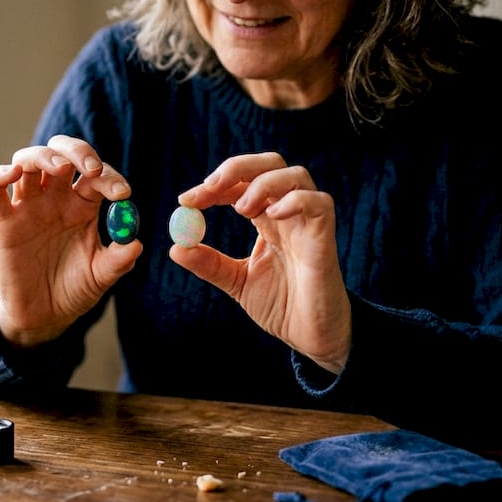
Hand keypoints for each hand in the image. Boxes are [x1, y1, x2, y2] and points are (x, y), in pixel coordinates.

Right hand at [0, 135, 141, 347]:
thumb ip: (118, 260)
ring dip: (43, 155)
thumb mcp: (100, 277)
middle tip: (92, 168)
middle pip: (63, 154)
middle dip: (78, 152)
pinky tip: (12, 172)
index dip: (110, 177)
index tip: (123, 193)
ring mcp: (28, 206)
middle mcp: (55, 198)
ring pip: (28, 160)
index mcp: (83, 205)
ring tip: (60, 167)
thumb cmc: (74, 290)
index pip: (96, 176)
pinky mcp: (3, 221)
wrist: (43, 316)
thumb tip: (136, 243)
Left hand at [174, 152, 350, 373]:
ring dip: (262, 183)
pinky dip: (295, 200)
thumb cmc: (282, 306)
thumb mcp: (237, 282)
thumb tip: (176, 248)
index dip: (214, 185)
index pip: (241, 183)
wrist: (311, 337)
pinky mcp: (325, 238)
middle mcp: (289, 213)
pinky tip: (272, 215)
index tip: (186, 200)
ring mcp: (309, 223)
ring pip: (295, 175)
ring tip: (241, 208)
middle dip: (238, 167)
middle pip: (270, 164)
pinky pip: (320, 203)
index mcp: (267, 218)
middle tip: (210, 187)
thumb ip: (210, 264)